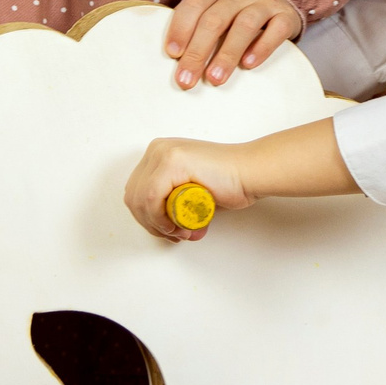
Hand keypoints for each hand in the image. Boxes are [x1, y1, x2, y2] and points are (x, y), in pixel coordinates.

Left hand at [124, 137, 252, 242]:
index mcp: (159, 153)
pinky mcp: (172, 161)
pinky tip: (177, 226)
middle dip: (151, 224)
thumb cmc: (229, 181)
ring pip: (139, 200)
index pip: (136, 192)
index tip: (168, 232)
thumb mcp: (191, 191)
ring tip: (181, 232)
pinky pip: (150, 198)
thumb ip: (175, 203)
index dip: (148, 219)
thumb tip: (166, 226)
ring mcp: (163, 153)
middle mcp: (157, 149)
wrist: (251, 172)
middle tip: (175, 235)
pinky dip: (159, 218)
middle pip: (134, 196)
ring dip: (157, 224)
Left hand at [165, 0, 302, 87]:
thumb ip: (198, 24)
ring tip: (215, 78)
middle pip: (215, 20)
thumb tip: (178, 60)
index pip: (194, 4)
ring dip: (227, 54)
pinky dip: (262, 48)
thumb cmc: (236, 7)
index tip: (173, 54)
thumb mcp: (216, 6)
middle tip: (187, 78)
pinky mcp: (286, 15)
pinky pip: (276, 30)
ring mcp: (263, 3)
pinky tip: (249, 64)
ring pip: (245, 25)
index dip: (181, 28)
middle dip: (198, 52)